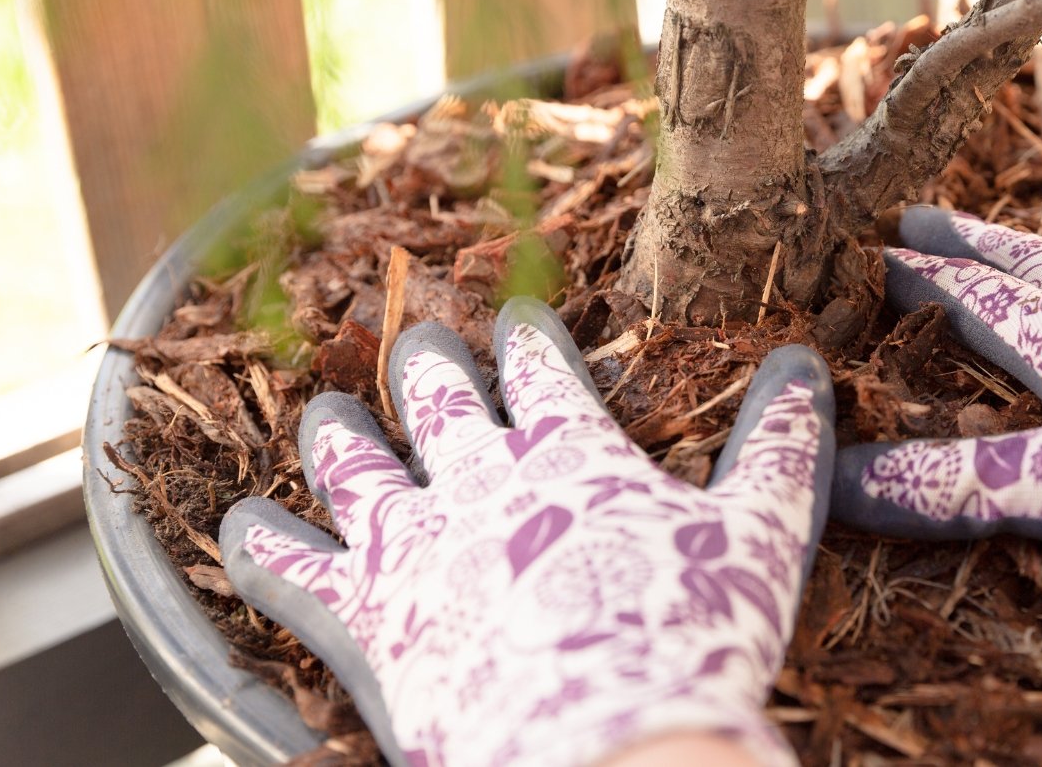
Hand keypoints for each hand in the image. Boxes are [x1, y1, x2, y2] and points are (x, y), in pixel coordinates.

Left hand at [220, 297, 833, 766]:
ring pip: (353, 464)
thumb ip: (781, 444)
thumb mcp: (763, 533)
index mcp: (572, 451)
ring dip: (339, 433)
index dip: (528, 335)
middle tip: (423, 346)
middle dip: (429, 364)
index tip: (519, 317)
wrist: (613, 749)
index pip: (540, 365)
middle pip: (439, 397)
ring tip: (328, 414)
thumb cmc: (695, 640)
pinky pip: (287, 570)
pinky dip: (258, 544)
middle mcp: (480, 479)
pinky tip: (235, 526)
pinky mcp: (365, 619)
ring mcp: (414, 546)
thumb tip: (806, 363)